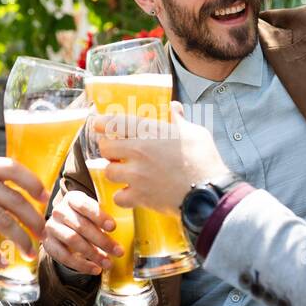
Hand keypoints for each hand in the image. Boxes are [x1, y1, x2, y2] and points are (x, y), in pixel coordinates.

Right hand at [0, 157, 50, 263]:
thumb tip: (33, 199)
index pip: (12, 167)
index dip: (32, 183)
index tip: (46, 199)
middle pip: (12, 198)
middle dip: (33, 219)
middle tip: (43, 235)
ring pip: (2, 219)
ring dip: (19, 239)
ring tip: (29, 253)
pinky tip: (1, 261)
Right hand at [43, 189, 122, 274]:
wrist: (64, 227)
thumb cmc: (86, 219)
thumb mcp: (94, 214)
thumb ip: (104, 220)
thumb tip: (120, 237)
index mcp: (72, 199)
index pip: (84, 205)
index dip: (99, 216)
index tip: (113, 227)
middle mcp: (59, 211)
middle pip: (81, 225)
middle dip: (102, 240)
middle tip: (118, 251)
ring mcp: (51, 227)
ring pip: (72, 240)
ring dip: (93, 254)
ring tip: (108, 263)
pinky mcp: (48, 244)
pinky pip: (64, 256)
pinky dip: (81, 265)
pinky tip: (95, 269)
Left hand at [95, 102, 230, 211]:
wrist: (208, 192)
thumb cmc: (204, 160)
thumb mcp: (195, 133)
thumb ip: (179, 121)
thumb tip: (175, 108)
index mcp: (150, 132)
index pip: (116, 122)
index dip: (102, 122)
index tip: (97, 123)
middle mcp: (138, 152)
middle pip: (106, 147)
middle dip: (108, 149)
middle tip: (115, 151)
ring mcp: (136, 175)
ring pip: (108, 172)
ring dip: (114, 172)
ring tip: (123, 172)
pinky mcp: (139, 196)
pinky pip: (118, 197)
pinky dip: (123, 197)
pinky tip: (131, 194)